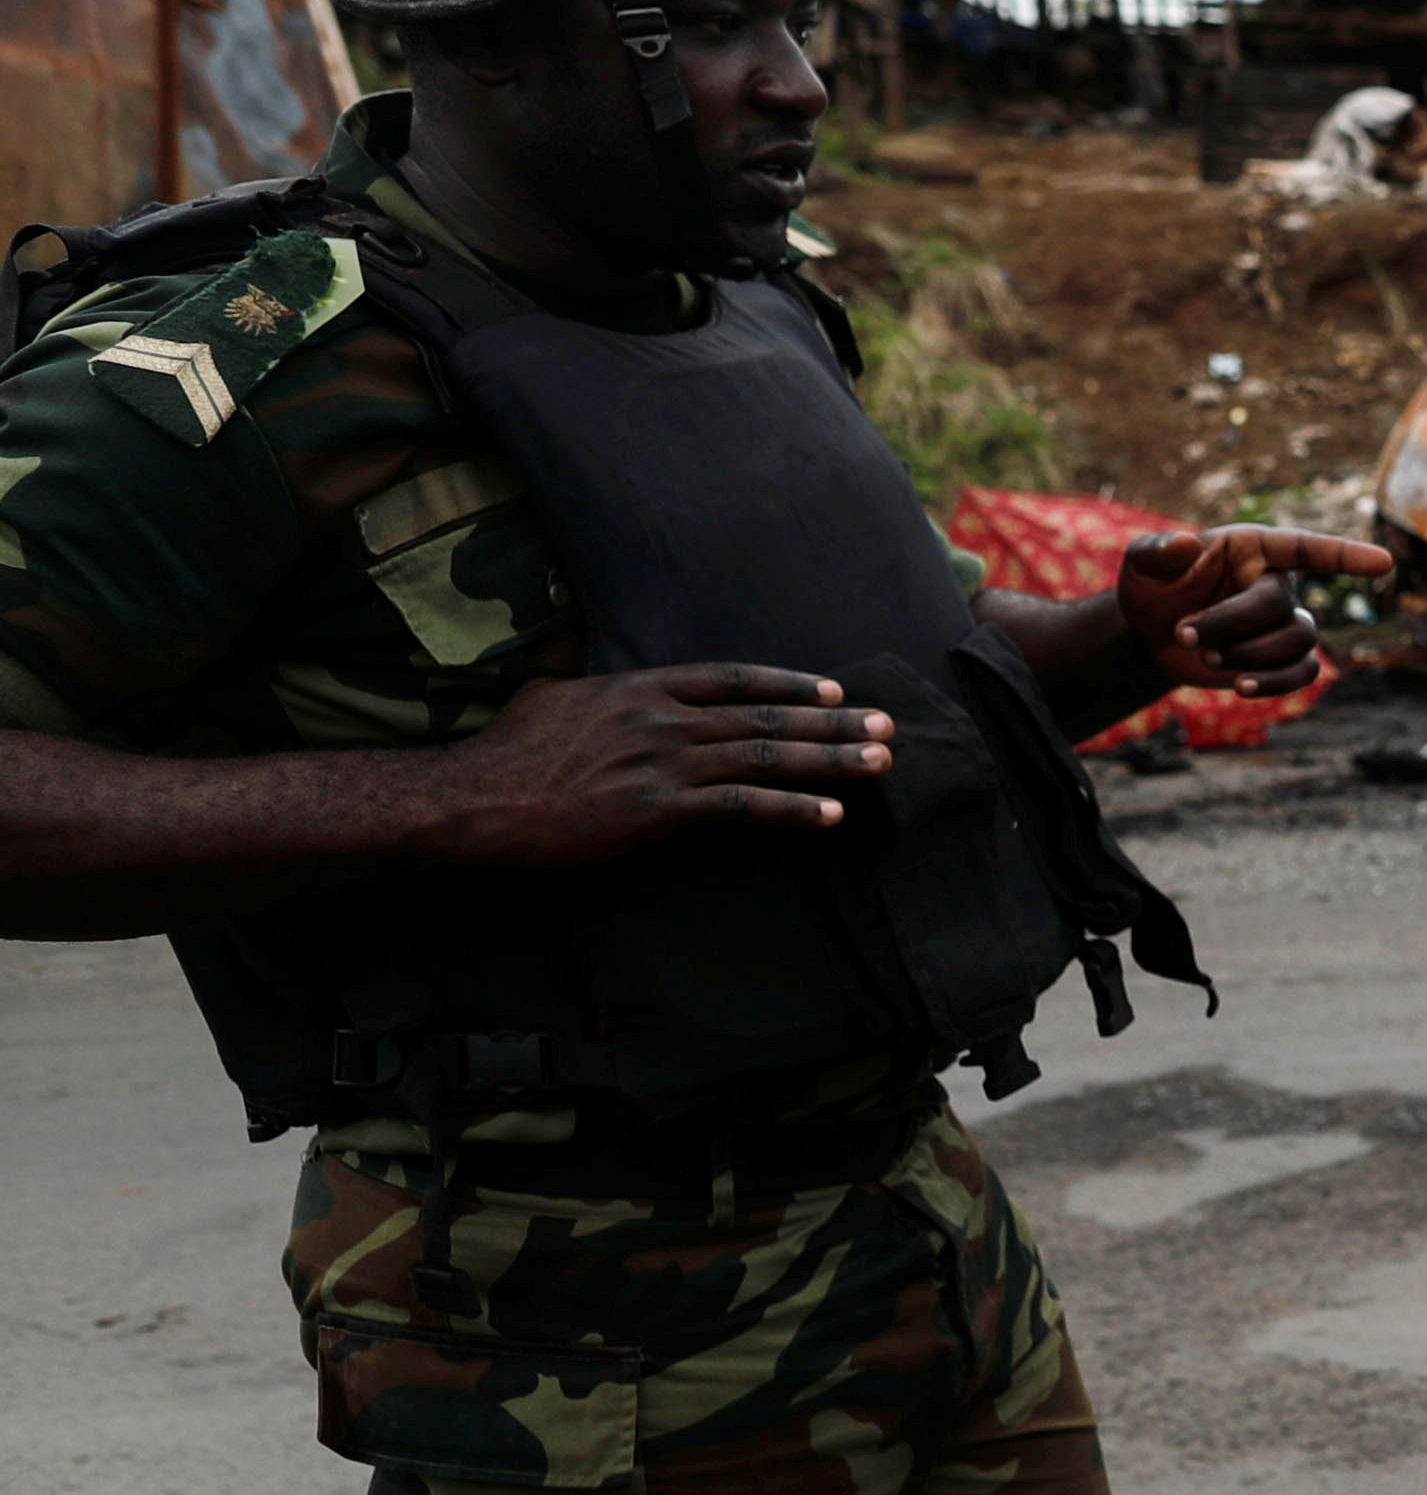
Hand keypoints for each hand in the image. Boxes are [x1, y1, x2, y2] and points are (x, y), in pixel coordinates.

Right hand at [413, 666, 890, 864]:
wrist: (471, 798)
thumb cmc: (504, 754)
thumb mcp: (549, 699)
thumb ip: (589, 693)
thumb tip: (589, 688)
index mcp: (637, 687)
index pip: (730, 678)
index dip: (787, 685)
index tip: (833, 691)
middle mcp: (660, 717)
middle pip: (764, 717)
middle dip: (833, 723)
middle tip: (887, 725)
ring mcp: (662, 761)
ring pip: (765, 757)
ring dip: (831, 762)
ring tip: (881, 763)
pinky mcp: (657, 808)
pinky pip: (740, 808)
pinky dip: (791, 811)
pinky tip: (832, 816)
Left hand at [1115, 525, 1364, 696]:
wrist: (1150, 634)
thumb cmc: (1153, 588)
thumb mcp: (1142, 564)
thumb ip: (1156, 551)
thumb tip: (1183, 544)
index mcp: (1254, 548)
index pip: (1307, 547)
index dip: (1345, 555)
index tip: (1384, 562)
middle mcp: (1278, 581)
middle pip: (1281, 604)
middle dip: (1231, 623)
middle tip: (1184, 634)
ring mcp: (1284, 621)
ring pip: (1297, 640)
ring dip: (1249, 654)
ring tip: (1206, 657)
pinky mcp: (1280, 658)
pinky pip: (1304, 672)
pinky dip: (1277, 682)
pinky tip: (1243, 688)